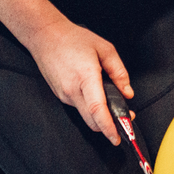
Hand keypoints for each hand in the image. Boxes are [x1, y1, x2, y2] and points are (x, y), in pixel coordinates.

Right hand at [26, 19, 132, 143]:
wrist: (45, 36)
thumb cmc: (73, 39)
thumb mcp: (104, 48)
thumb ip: (119, 71)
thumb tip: (127, 92)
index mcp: (85, 76)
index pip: (97, 109)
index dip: (109, 127)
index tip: (118, 137)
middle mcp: (72, 90)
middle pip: (92, 121)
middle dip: (109, 127)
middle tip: (125, 120)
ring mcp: (64, 95)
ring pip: (86, 116)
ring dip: (100, 117)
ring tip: (112, 105)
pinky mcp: (61, 95)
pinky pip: (79, 107)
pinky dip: (90, 108)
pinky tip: (96, 96)